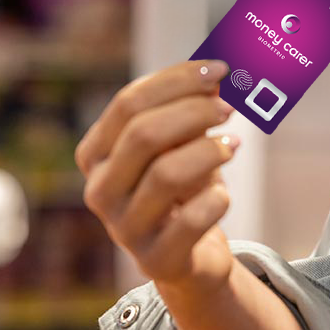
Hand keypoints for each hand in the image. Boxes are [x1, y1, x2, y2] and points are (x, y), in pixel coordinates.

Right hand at [78, 59, 241, 296]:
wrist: (191, 257)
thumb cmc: (183, 189)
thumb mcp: (180, 145)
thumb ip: (189, 110)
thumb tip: (219, 75)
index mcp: (96, 154)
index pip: (128, 103)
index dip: (176, 81)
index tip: (219, 69)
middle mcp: (100, 191)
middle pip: (143, 135)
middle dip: (193, 112)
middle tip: (229, 107)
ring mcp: (124, 229)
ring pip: (165, 175)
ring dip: (208, 152)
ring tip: (233, 145)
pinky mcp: (156, 259)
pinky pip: (191, 220)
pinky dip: (216, 200)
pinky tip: (223, 196)